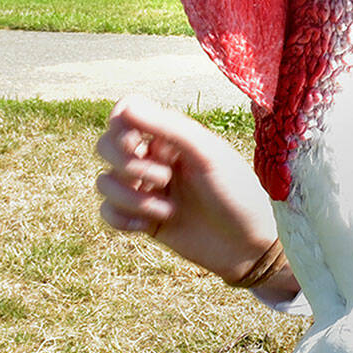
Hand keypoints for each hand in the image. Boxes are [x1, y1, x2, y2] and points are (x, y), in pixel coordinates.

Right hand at [94, 95, 299, 302]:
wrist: (248, 245)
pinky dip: (121, 218)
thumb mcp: (207, 155)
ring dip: (129, 197)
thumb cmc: (236, 192)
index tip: (137, 144)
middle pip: (105, 145)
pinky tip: (149, 226)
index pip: (126, 112)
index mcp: (173, 134)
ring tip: (167, 210)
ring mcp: (147, 187)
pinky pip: (106, 211)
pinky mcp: (142, 217)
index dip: (120, 127)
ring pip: (104, 181)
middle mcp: (156, 157)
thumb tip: (125, 107)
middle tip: (164, 178)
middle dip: (126, 164)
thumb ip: (168, 127)